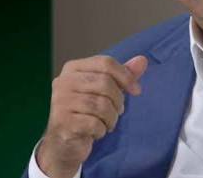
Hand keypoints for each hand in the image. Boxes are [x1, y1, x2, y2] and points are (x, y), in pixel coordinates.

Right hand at [36, 55, 147, 177]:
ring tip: (107, 122)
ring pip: (101, 105)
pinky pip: (94, 123)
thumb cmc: (86, 112)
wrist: (63, 142)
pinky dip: (102, 130)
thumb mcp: (106, 90)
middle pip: (105, 83)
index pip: (106, 63)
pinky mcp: (62, 122)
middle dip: (118, 100)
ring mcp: (60, 101)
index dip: (126, 76)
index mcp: (73, 68)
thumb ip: (123, 75)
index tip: (137, 90)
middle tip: (117, 111)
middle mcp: (63, 81)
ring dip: (111, 118)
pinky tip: (96, 132)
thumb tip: (142, 60)